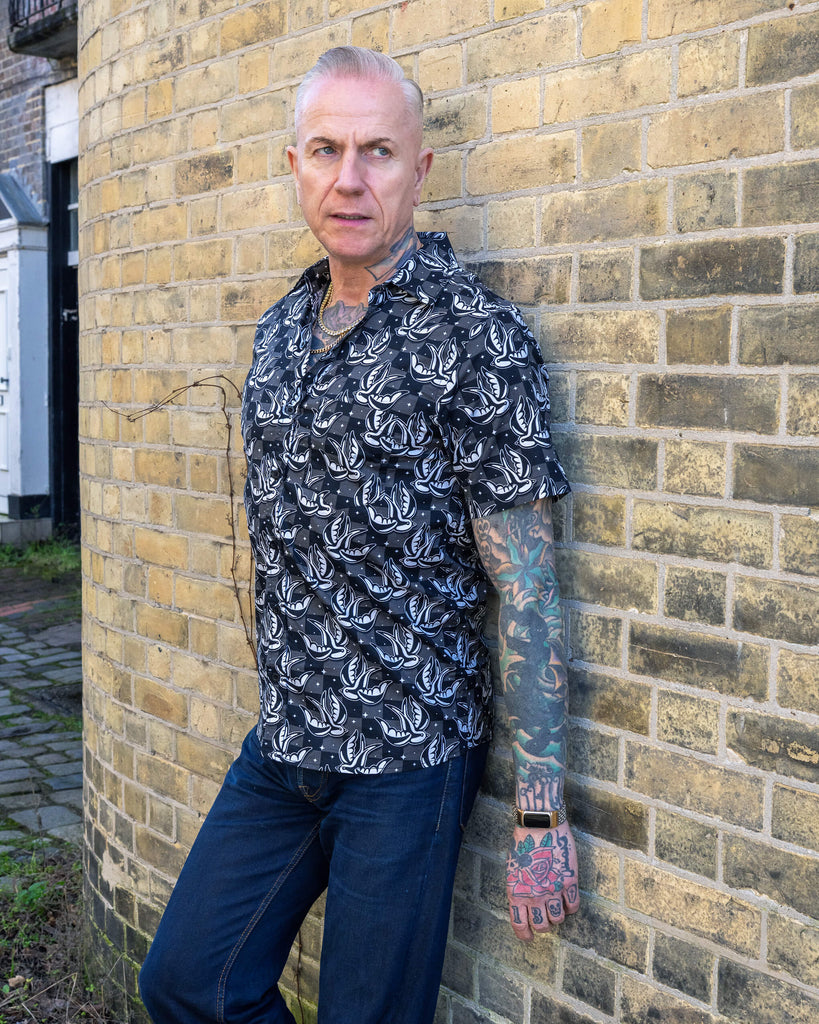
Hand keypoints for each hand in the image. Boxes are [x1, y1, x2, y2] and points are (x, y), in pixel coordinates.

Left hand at [506, 820, 578, 939]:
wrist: (539, 825)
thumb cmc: (524, 843)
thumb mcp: (513, 869)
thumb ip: (519, 888)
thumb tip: (523, 904)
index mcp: (516, 892)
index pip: (519, 925)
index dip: (525, 935)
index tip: (529, 938)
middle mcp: (534, 895)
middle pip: (542, 926)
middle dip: (543, 926)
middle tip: (545, 919)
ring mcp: (553, 890)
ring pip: (558, 919)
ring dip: (557, 916)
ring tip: (556, 907)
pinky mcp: (569, 882)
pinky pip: (573, 906)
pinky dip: (571, 906)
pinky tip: (568, 899)